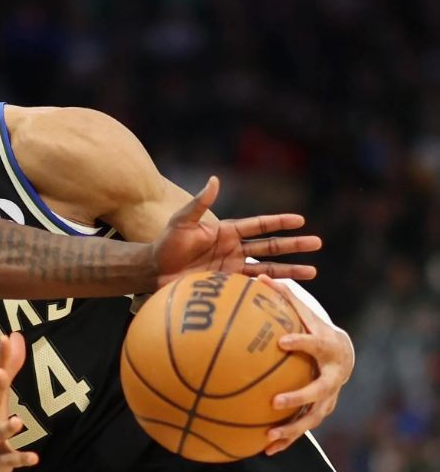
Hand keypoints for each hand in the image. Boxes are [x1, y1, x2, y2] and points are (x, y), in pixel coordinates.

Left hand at [153, 177, 321, 285]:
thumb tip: (215, 180)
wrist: (155, 270)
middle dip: (294, 245)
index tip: (300, 220)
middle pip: (271, 245)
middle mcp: (234, 248)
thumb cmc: (166, 243)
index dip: (279, 222)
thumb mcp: (182, 221)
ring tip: (313, 271)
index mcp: (227, 231)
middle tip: (317, 243)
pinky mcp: (228, 283)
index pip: (259, 225)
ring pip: (268, 267)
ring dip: (290, 269)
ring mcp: (233, 266)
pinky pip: (254, 285)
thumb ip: (199, 204)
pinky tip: (287, 290)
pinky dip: (270, 286)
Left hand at [259, 276, 353, 454]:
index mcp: (327, 347)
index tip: (282, 341)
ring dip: (292, 428)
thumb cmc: (315, 329)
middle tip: (274, 402)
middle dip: (298, 397)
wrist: (343, 355)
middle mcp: (332, 376)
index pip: (315, 344)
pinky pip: (303, 429)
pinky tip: (262, 450)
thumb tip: (255, 278)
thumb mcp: (305, 313)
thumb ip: (283, 299)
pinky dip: (285, 440)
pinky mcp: (320, 411)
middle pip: (319, 390)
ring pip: (313, 417)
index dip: (301, 343)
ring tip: (268, 437)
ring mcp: (329, 397)